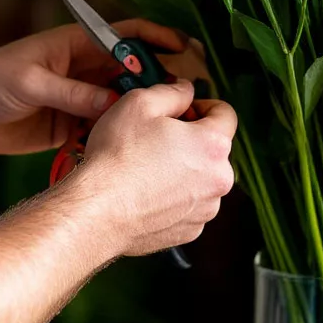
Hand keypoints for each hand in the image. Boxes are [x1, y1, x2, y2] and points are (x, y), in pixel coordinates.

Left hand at [0, 20, 189, 156]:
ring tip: (172, 125)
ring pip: (123, 100)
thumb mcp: (30, 83)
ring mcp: (80, 97)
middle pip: (131, 68)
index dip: (155, 37)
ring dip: (144, 110)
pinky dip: (121, 134)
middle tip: (186, 96)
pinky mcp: (73, 124)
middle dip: (159, 79)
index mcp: (74, 44)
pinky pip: (106, 126)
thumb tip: (116, 103)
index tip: (183, 48)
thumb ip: (72, 93)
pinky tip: (139, 147)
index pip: (124, 33)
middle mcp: (83, 68)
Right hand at [72, 81, 236, 258]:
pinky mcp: (189, 231)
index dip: (201, 106)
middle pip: (212, 148)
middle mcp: (219, 180)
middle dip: (189, 140)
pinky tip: (145, 191)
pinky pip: (187, 205)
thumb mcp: (139, 103)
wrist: (97, 211)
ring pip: (200, 178)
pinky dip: (172, 197)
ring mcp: (205, 209)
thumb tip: (184, 90)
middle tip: (155, 138)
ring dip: (182, 170)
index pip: (225, 114)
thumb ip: (172, 91)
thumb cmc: (117, 158)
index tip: (182, 111)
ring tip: (146, 168)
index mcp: (213, 144)